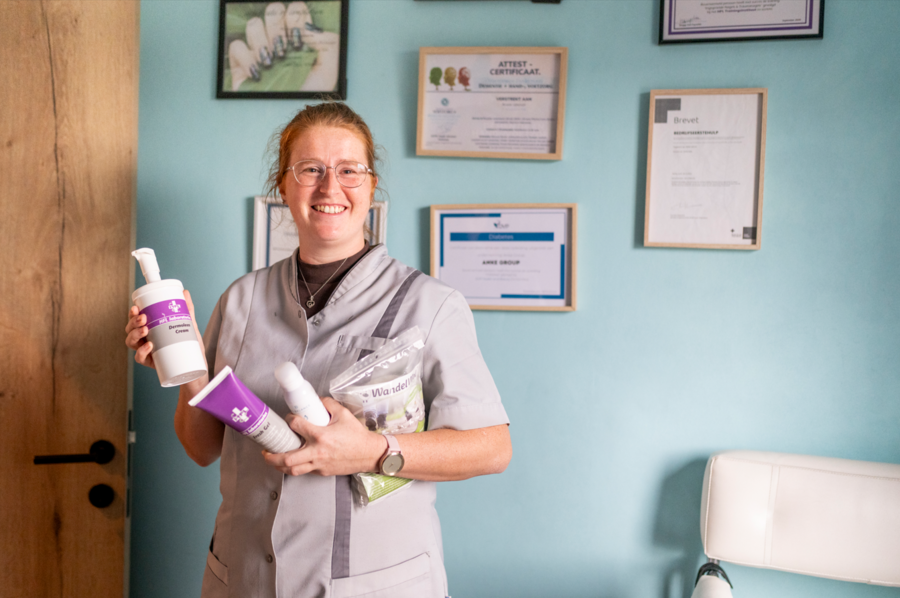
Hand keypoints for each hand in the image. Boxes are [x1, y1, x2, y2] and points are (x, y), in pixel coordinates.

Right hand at [126, 289, 204, 370]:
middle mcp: (145, 339)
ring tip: (145, 330)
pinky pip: (140, 358)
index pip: (136, 319)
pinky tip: (149, 345)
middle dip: (133, 322)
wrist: (196, 367)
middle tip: (144, 318)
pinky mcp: (151, 363)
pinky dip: (142, 351)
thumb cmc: (190, 346)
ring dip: (135, 334)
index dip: (132, 313)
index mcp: (151, 328)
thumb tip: (185, 292)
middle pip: (130, 329)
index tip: (136, 307)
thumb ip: (187, 309)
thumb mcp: (189, 325)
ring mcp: (146, 351)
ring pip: (131, 342)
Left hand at [263, 398, 384, 476]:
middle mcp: (317, 451)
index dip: (289, 420)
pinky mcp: (322, 471)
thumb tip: (316, 400)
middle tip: (265, 451)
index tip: (288, 419)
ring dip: (279, 466)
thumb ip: (328, 404)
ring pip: (293, 470)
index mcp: (321, 435)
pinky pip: (304, 471)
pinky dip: (295, 467)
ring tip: (273, 460)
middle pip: (287, 458)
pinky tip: (292, 462)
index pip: (296, 426)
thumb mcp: (344, 414)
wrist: (369, 454)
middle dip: (272, 456)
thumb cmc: (357, 435)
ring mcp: (319, 464)